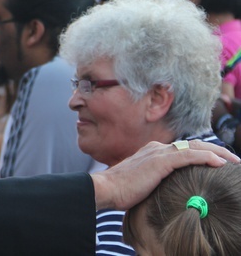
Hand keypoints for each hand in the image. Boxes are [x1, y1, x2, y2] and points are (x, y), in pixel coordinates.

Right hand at [91, 140, 239, 210]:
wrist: (107, 189)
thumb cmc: (122, 190)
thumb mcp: (143, 181)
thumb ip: (156, 179)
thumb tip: (170, 188)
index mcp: (152, 151)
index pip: (184, 148)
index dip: (203, 153)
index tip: (219, 161)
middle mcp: (157, 147)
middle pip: (193, 144)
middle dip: (216, 150)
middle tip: (234, 159)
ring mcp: (158, 152)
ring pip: (195, 148)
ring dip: (218, 153)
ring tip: (234, 160)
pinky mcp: (160, 161)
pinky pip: (189, 156)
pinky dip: (207, 157)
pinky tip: (220, 163)